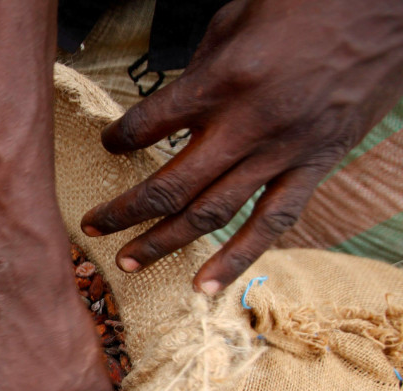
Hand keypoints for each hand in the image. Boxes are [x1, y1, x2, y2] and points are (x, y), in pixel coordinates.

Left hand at [81, 0, 402, 293]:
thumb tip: (167, 111)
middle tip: (93, 227)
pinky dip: (236, 259)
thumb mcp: (233, 22)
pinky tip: (205, 286)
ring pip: (213, 214)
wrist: (382, 10)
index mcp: (222, 82)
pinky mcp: (314, 166)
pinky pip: (270, 223)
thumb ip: (196, 74)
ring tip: (128, 263)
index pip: (148, 124)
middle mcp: (248, 126)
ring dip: (165, 242)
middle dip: (125, 211)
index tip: (108, 144)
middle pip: (173, 185)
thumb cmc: (302, 6)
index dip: (119, 138)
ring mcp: (282, 152)